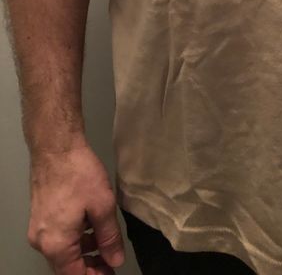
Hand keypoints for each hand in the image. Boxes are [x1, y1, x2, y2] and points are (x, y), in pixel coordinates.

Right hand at [27, 141, 125, 273]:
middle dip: (90, 266)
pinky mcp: (40, 215)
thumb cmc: (79, 174)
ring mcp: (39, 228)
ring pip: (63, 250)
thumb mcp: (103, 206)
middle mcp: (42, 241)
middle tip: (111, 261)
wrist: (56, 146)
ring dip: (84, 251)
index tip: (111, 272)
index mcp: (56, 244)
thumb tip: (115, 260)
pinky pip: (58, 236)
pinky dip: (75, 237)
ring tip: (106, 242)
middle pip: (66, 266)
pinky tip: (91, 226)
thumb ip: (109, 237)